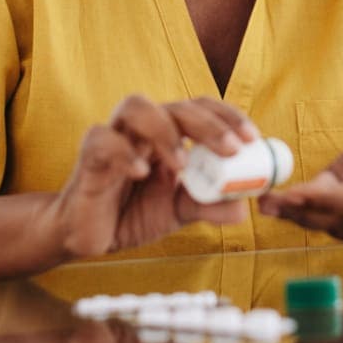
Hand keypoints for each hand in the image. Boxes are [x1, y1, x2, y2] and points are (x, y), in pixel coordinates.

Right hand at [55, 95, 260, 257]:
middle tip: (232, 149)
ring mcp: (115, 138)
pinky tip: (141, 174)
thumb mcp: (179, 212)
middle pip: (175, 105)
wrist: (89, 236)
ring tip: (183, 165)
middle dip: (208, 124)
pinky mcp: (90, 157)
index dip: (227, 117)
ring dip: (166, 131)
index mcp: (169, 135)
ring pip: (137, 106)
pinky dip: (124, 153)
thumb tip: (243, 208)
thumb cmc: (133, 213)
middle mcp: (143, 129)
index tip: (252, 139)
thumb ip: (209, 206)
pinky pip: (103, 141)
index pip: (200, 108)